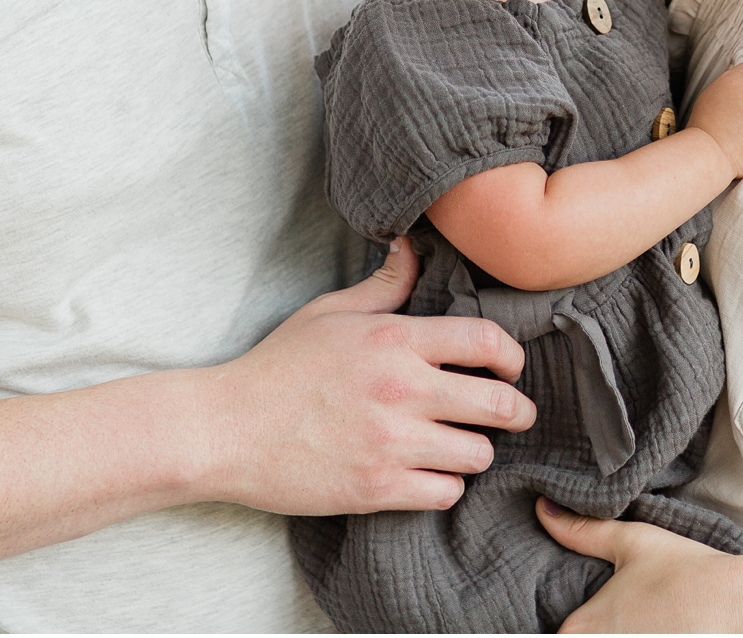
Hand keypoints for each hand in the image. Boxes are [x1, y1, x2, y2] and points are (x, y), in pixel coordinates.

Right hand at [199, 238, 536, 514]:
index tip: (511, 367)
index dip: (512, 355)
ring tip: (461, 445)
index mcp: (394, 339)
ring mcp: (391, 442)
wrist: (226, 429)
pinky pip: (445, 494)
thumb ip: (384, 285)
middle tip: (514, 415)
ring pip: (478, 454)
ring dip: (475, 451)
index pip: (486, 340)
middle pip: (498, 404)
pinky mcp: (377, 488)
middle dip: (517, 411)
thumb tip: (413, 247)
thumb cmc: (277, 367)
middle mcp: (402, 389)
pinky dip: (444, 486)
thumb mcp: (330, 312)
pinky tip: (428, 474)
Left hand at [537, 499, 742, 631]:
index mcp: (580, 629)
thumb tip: (543, 508)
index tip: (581, 611)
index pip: (555, 634)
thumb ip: (582, 530)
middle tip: (627, 610)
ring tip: (648, 620)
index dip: (566, 623)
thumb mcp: (634, 542)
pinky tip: (662, 628)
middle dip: (593, 627)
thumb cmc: (690, 573)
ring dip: (621, 632)